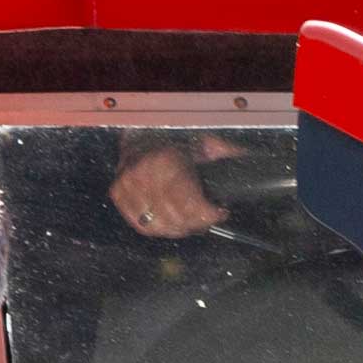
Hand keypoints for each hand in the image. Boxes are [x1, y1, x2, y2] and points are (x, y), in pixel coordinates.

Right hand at [108, 140, 225, 237]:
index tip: (220, 212)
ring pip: (161, 225)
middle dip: (197, 222)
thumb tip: (243, 163)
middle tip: (207, 217)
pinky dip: (160, 227)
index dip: (209, 214)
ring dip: (180, 227)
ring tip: (191, 220)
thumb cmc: (176, 140)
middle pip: (178, 218)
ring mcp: (128, 185)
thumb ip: (225, 153)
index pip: (191, 204)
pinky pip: (142, 225)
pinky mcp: (119, 194)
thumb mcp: (205, 142)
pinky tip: (172, 222)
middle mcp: (144, 173)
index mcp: (167, 160)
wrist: (142, 135)